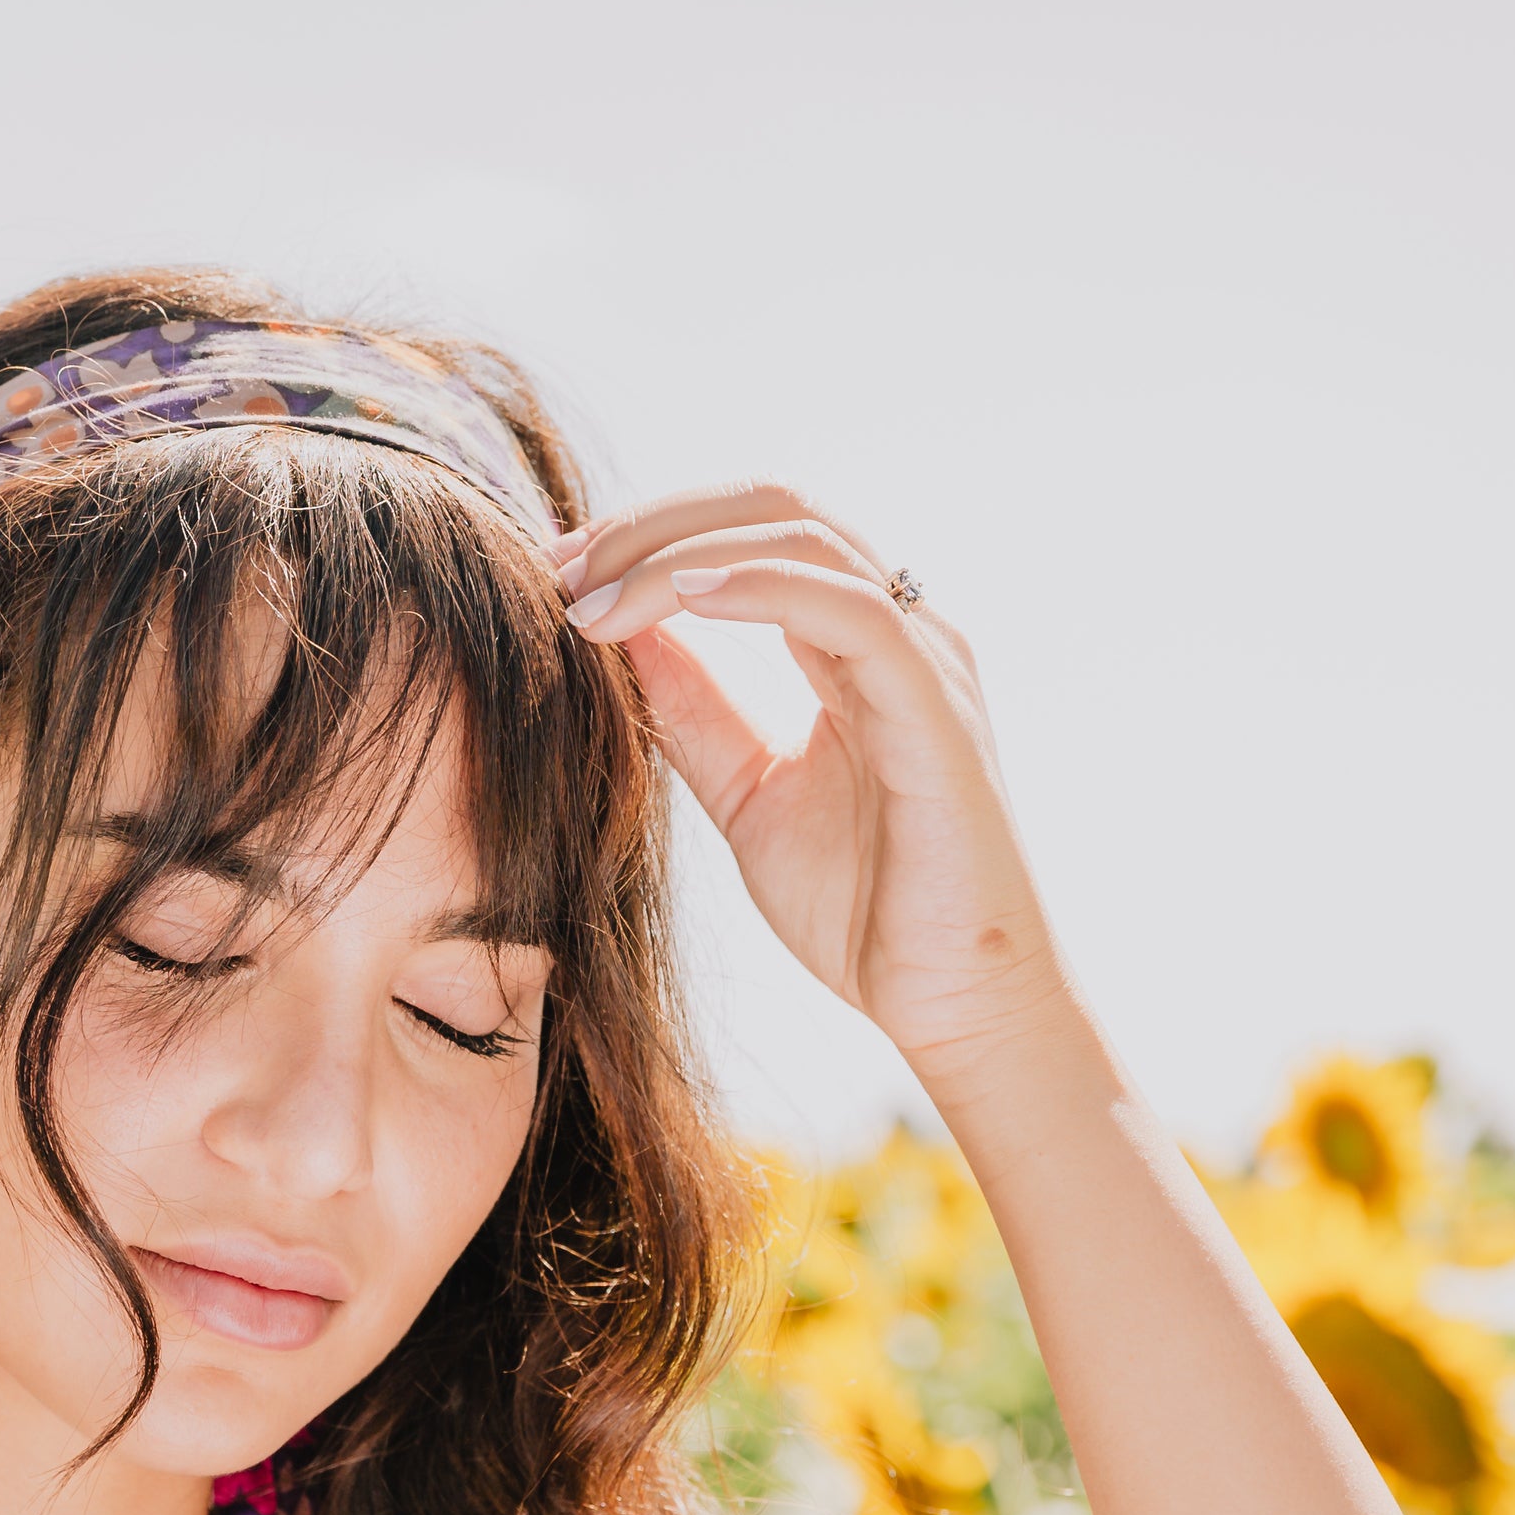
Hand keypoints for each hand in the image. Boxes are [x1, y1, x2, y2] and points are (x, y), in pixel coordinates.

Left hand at [558, 483, 1072, 1076]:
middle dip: (656, 523)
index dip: (653, 536)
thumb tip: (618, 635)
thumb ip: (695, 715)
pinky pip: (853, 611)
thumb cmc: (865, 911)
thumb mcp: (747, 794)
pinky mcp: (938, 712)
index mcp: (857, 646)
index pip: (754, 536)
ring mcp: (927, 663)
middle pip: (777, 508)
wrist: (953, 1007)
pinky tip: (681, 601)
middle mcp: (901, 633)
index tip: (562, 576)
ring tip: (597, 596)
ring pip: (805, 541)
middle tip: (563, 567)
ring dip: (683, 554)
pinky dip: (760, 588)